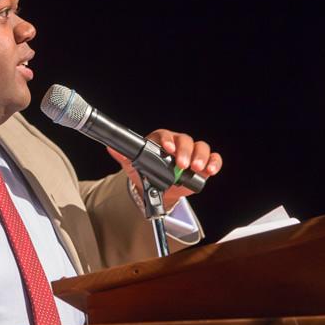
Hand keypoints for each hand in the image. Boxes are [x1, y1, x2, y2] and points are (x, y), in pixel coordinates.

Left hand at [107, 129, 222, 206]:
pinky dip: (214, 163)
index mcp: (162, 141)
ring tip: (196, 169)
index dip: (167, 140)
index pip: (166, 135)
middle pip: (186, 141)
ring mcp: (192, 153)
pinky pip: (213, 159)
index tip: (166, 148)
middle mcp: (178, 144)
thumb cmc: (147, 173)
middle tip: (182, 165)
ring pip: (201, 147)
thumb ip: (124, 157)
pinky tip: (210, 171)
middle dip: (185, 152)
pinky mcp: (203, 163)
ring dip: (201, 157)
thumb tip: (111, 148)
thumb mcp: (134, 166)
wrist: (157, 188)